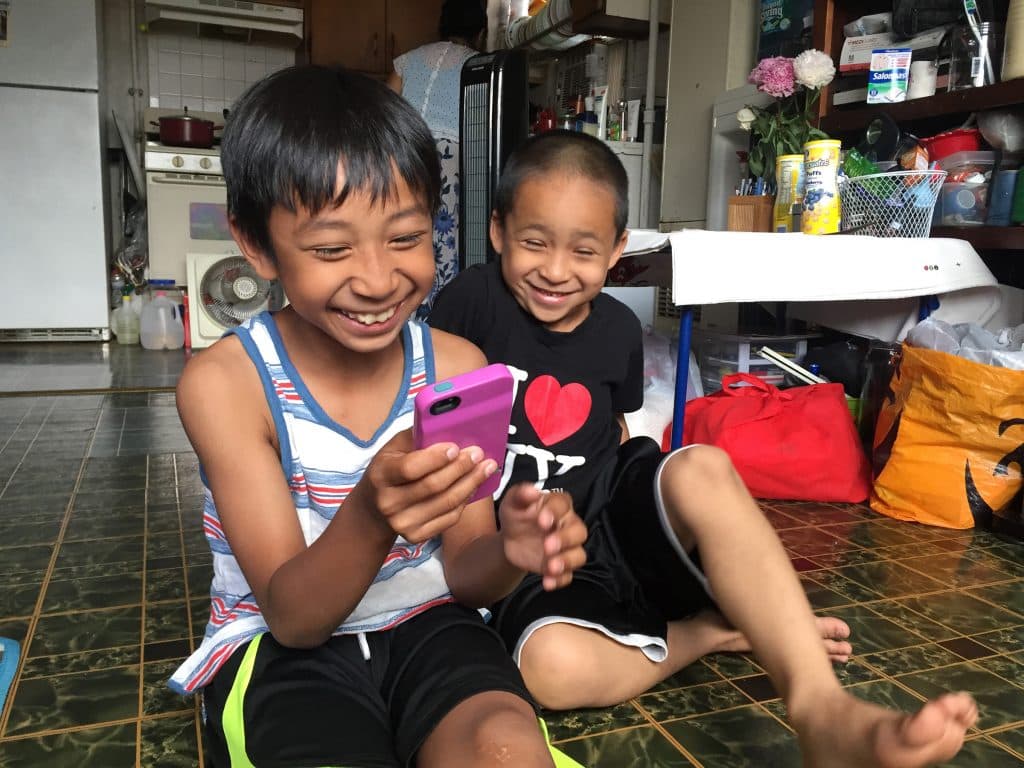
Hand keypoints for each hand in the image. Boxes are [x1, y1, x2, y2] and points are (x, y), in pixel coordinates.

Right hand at [350, 429, 496, 543]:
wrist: (374, 508)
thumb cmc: (390, 468)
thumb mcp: (394, 448)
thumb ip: (418, 436)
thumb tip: (450, 423)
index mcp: (381, 474)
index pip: (411, 468)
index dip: (436, 458)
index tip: (456, 447)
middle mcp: (388, 502)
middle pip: (434, 486)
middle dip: (461, 468)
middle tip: (479, 454)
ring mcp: (402, 522)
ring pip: (446, 503)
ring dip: (471, 483)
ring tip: (486, 467)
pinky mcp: (416, 536)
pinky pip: (449, 518)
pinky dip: (465, 500)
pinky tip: (473, 486)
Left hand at [498, 484, 586, 590]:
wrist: (510, 539)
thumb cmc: (517, 515)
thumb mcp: (513, 503)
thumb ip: (521, 494)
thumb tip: (531, 490)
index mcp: (557, 505)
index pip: (563, 505)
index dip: (554, 512)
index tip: (541, 520)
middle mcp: (567, 525)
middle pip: (579, 531)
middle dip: (565, 539)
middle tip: (547, 546)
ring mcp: (567, 547)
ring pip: (579, 554)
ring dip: (567, 561)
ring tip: (551, 567)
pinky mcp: (561, 566)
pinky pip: (568, 575)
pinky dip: (560, 580)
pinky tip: (547, 582)